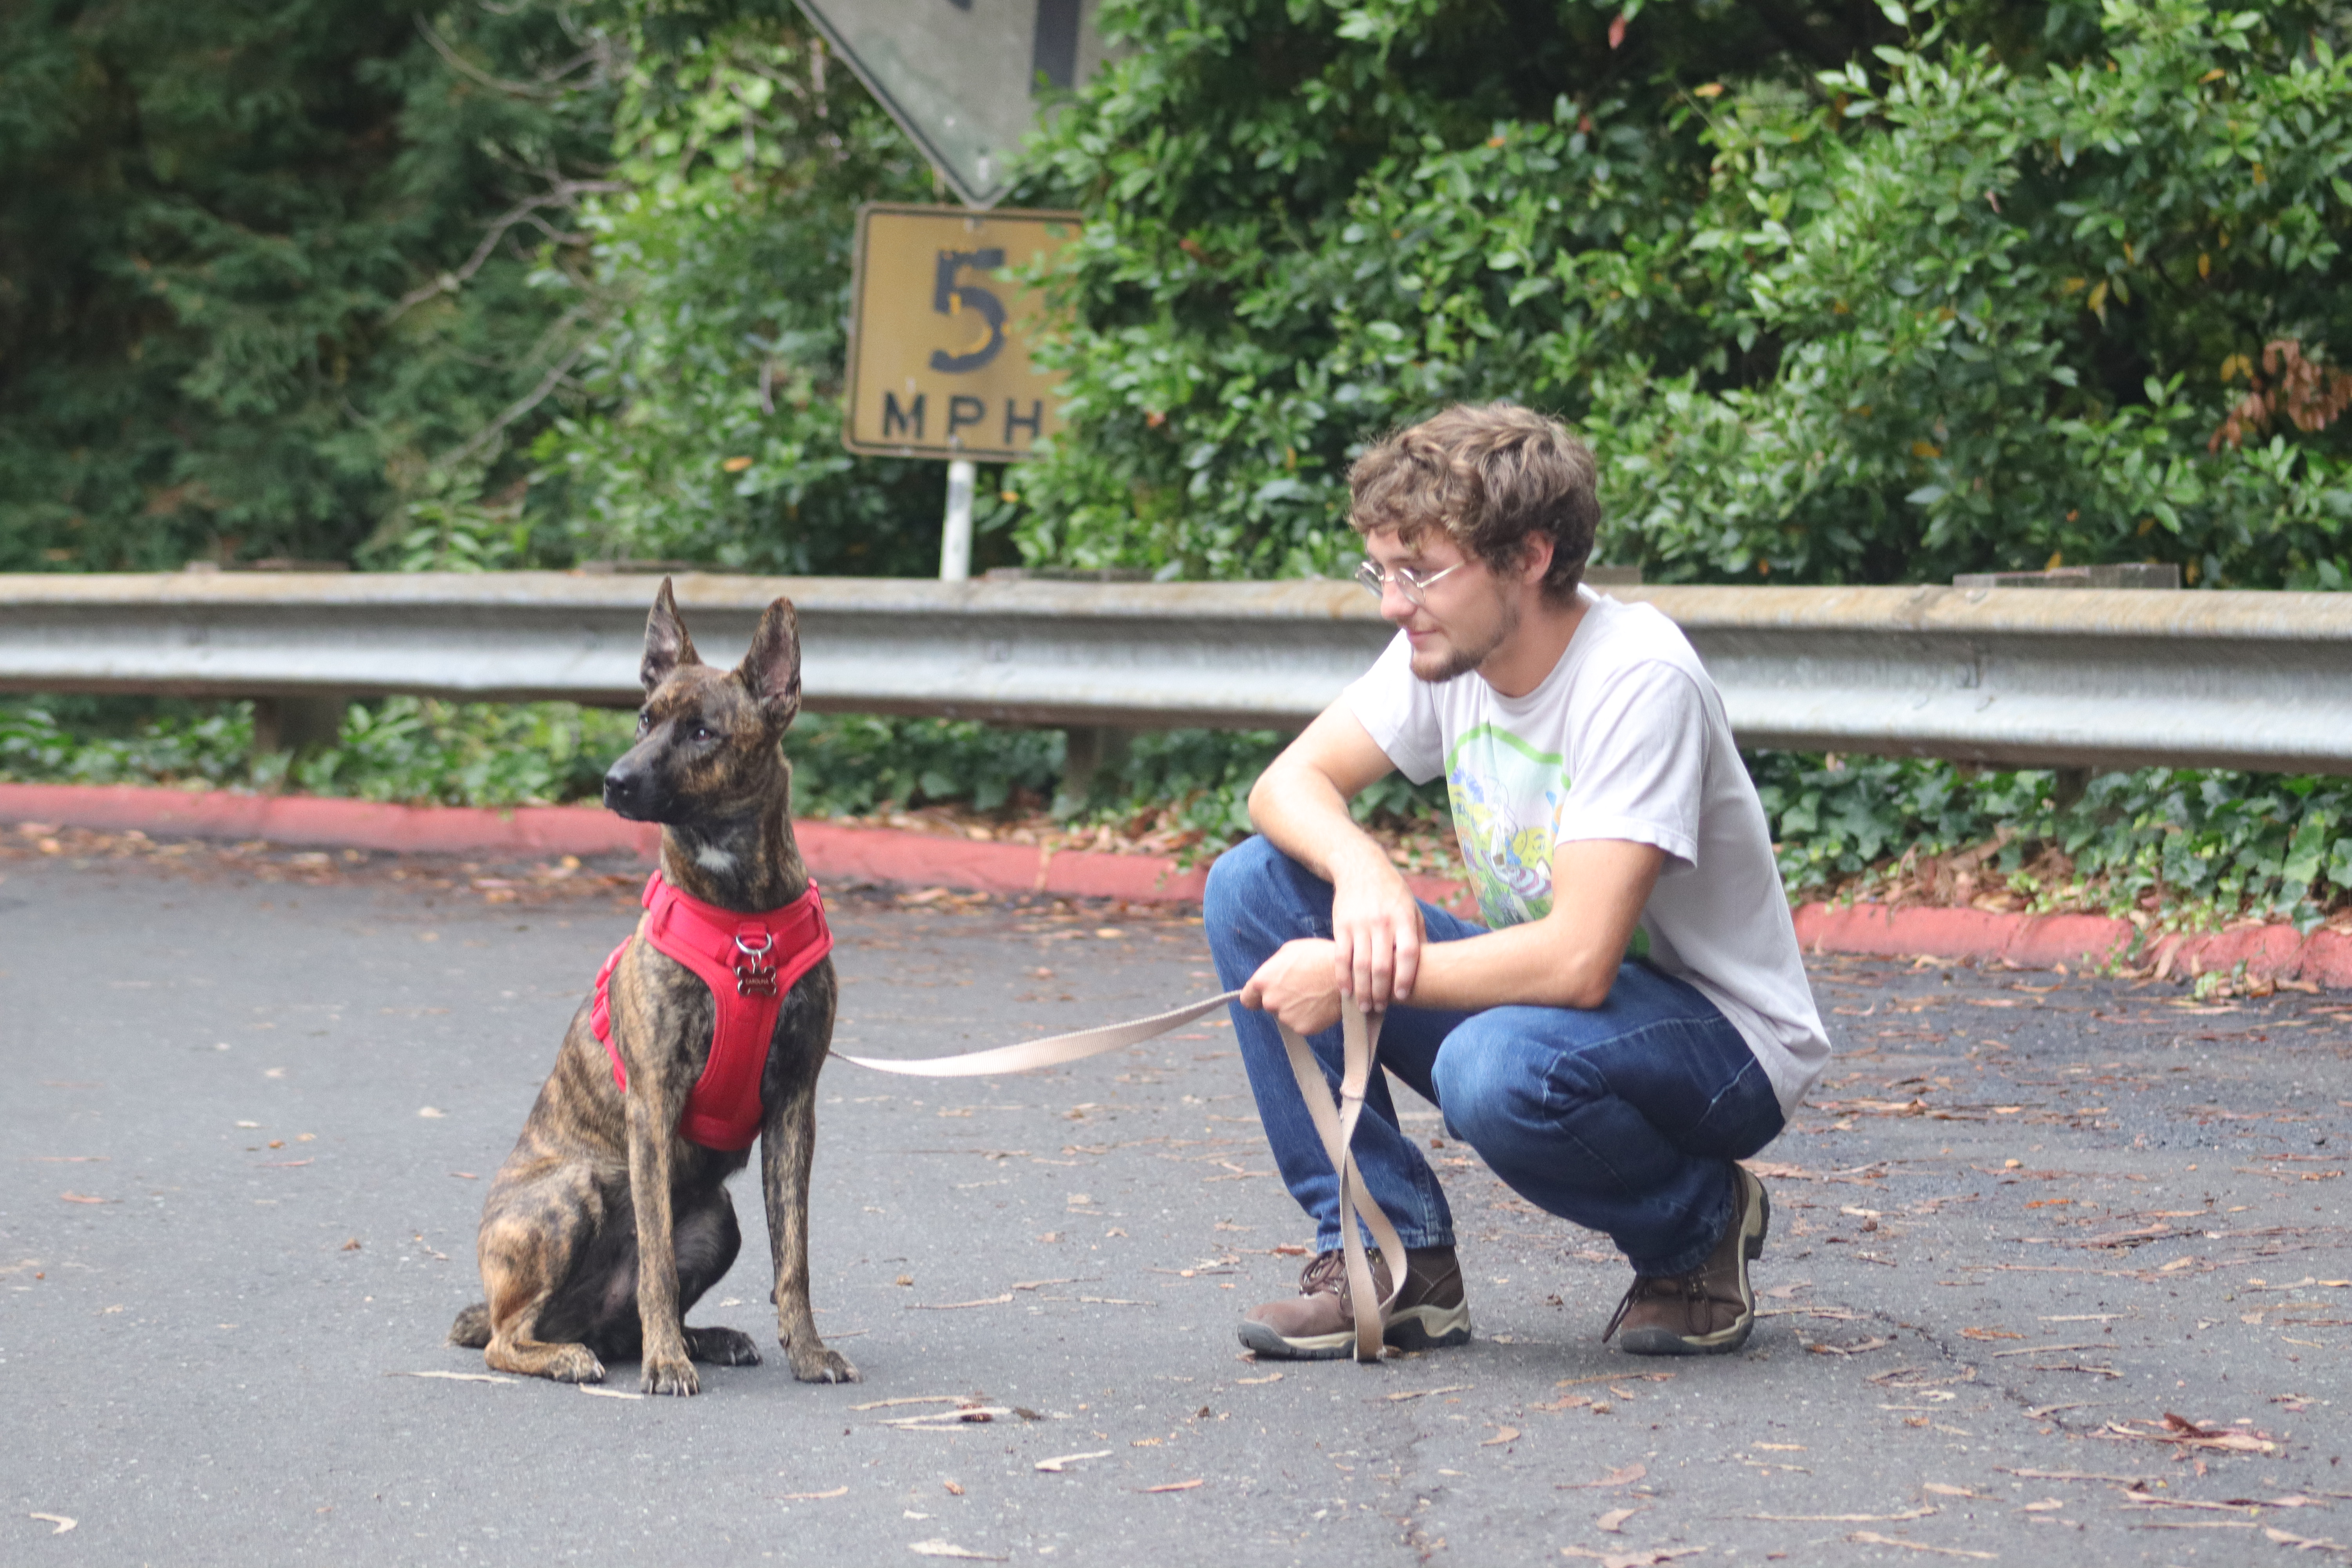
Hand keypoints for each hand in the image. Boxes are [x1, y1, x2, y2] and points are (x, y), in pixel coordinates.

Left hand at [1238, 938, 1343, 1035]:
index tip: (1263, 997)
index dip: (1256, 998)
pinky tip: (1320, 1004)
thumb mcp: (1290, 951)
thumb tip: (1269, 977)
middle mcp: (1271, 1001)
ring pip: (1287, 1015)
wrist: (1347, 975)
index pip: (1247, 999)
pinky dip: (1309, 1017)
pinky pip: (1302, 1024)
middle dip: (1281, 999)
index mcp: (1263, 981)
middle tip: (1300, 989)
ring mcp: (1286, 1017)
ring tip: (1313, 994)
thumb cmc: (1320, 957)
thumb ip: (1273, 968)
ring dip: (1296, 1008)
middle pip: (1270, 1006)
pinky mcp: (1303, 1028)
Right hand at [1331, 859, 1423, 1008]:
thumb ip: (1418, 935)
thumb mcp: (1412, 908)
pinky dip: (1343, 977)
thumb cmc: (1391, 892)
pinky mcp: (1341, 925)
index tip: (1403, 996)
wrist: (1360, 867)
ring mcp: (1360, 925)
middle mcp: (1382, 923)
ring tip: (1364, 1006)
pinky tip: (1346, 991)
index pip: (1408, 953)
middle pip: (1382, 965)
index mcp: (1403, 919)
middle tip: (1379, 1008)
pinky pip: (1341, 957)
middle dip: (1381, 992)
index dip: (1406, 977)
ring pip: (1360, 965)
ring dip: (1362, 990)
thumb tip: (1430, 964)